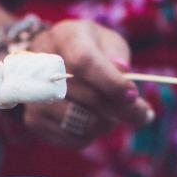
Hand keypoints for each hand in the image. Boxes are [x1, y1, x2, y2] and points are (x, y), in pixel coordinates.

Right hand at [22, 20, 154, 147]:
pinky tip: (94, 121)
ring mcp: (35, 95)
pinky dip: (92, 135)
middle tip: (142, 114)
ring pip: (80, 122)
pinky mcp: (34, 120)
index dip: (110, 82)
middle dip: (120, 109)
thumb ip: (118, 57)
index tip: (133, 96)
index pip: (84, 62)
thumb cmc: (90, 49)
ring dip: (106, 124)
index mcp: (65, 37)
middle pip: (87, 96)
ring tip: (112, 113)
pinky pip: (73, 138)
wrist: (55, 60)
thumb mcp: (108, 43)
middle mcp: (43, 64)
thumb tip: (122, 73)